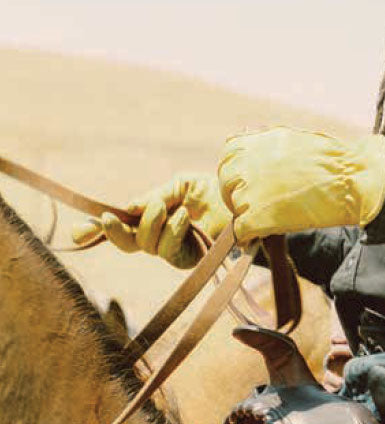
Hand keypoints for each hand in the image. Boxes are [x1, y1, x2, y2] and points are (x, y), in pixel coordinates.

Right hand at [70, 173, 229, 268]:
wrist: (247, 199)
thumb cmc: (217, 190)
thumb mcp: (180, 186)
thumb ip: (153, 196)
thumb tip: (127, 209)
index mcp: (157, 217)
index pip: (123, 228)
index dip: (98, 232)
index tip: (77, 234)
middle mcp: (162, 236)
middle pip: (127, 244)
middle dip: (115, 232)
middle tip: (110, 219)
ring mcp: (175, 250)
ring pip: (145, 245)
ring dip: (152, 223)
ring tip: (169, 207)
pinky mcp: (190, 259)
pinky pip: (168, 250)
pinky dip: (173, 230)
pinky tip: (185, 218)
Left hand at [218, 127, 384, 243]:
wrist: (352, 179)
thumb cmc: (331, 161)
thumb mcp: (293, 141)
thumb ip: (267, 146)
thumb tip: (251, 154)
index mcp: (257, 141)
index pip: (228, 156)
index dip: (236, 171)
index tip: (246, 181)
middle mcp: (248, 162)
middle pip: (226, 182)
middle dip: (236, 193)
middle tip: (254, 204)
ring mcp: (250, 190)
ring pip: (235, 207)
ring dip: (247, 213)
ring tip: (268, 217)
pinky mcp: (257, 217)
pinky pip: (241, 230)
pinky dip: (249, 235)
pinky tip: (262, 234)